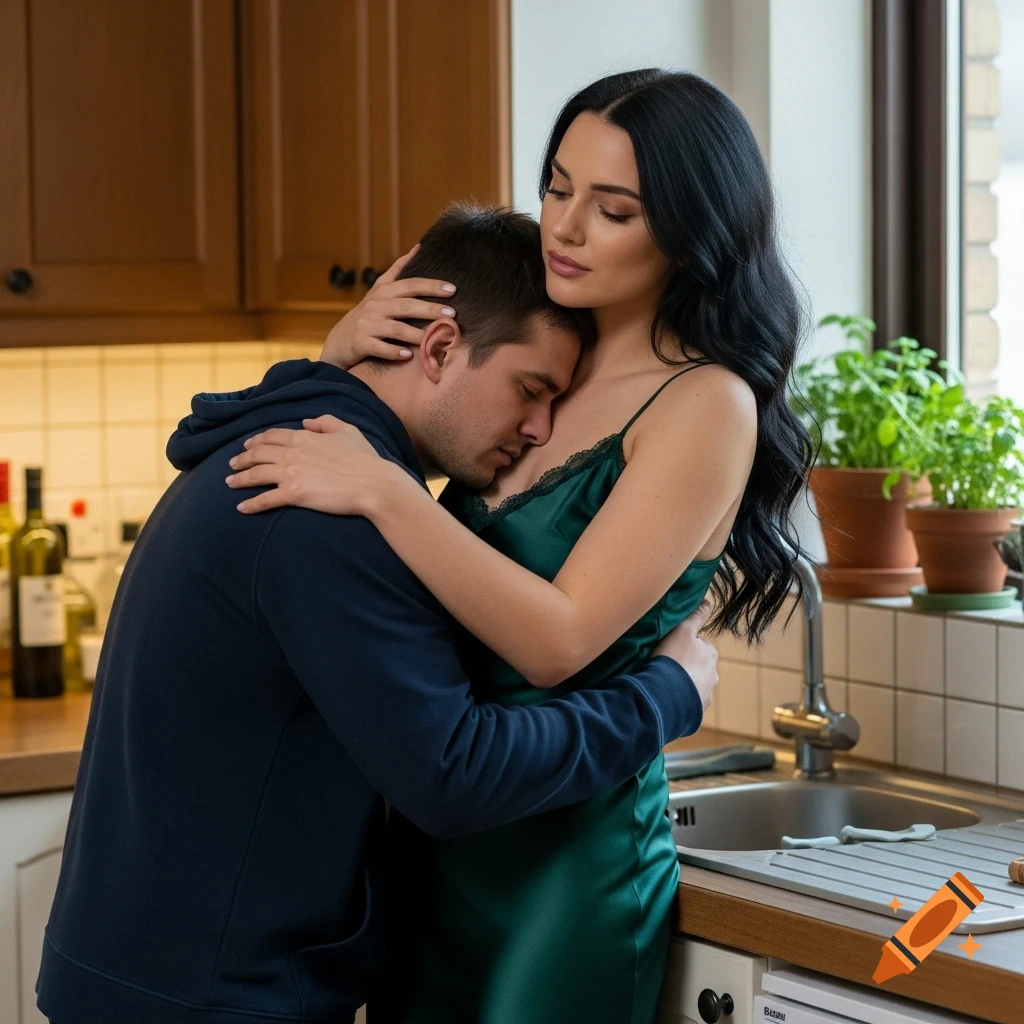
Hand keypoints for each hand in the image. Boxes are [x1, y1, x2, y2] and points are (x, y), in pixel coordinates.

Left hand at [226, 415, 386, 515]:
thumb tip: (306, 421)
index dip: (256, 440)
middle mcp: (292, 453)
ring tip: (230, 483)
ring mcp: (291, 473)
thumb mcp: (348, 430)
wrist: (372, 483)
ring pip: (256, 474)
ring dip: (240, 479)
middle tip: (232, 464)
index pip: (272, 436)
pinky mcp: (294, 494)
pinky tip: (241, 508)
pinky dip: (251, 504)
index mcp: (304, 437)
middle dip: (242, 458)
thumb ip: (325, 422)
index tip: (247, 445)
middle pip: (258, 453)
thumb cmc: (364, 458)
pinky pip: (265, 499)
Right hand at [321, 245, 457, 367]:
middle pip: (406, 305)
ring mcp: (367, 324)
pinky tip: (408, 355)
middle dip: (430, 309)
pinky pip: (380, 347)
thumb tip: (419, 247)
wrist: (340, 341)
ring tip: (434, 338)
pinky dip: (394, 351)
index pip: (410, 285)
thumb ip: (398, 270)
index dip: (431, 286)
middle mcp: (375, 305)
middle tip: (452, 314)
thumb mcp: (379, 290)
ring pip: (396, 328)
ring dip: (416, 333)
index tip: (452, 289)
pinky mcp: (361, 343)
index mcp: (383, 292)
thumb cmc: (368, 315)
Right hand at [653, 600, 718, 711]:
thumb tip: (709, 600)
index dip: (685, 646)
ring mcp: (705, 696)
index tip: (671, 649)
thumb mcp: (683, 631)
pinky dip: (679, 700)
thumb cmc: (674, 659)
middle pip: (698, 666)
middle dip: (686, 666)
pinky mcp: (695, 712)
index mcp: (710, 655)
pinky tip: (666, 697)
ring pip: (693, 686)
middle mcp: (713, 676)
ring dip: (682, 684)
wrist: (667, 694)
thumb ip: (696, 616)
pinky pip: (686, 703)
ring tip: (664, 683)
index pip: (699, 646)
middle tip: (667, 666)